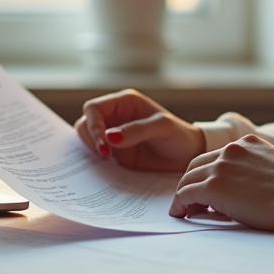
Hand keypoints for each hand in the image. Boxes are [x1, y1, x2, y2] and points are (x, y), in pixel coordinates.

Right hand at [74, 89, 204, 171]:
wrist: (188, 158)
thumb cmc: (179, 136)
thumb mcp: (162, 128)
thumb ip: (136, 130)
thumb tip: (109, 137)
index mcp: (124, 103)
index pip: (93, 108)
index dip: (93, 125)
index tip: (105, 145)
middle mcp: (115, 117)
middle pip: (85, 123)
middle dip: (90, 140)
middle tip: (106, 157)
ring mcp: (113, 137)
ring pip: (87, 140)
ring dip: (91, 151)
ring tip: (108, 163)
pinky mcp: (115, 155)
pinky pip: (96, 156)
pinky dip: (96, 163)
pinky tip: (105, 170)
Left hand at [169, 135, 273, 231]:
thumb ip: (259, 167)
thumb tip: (253, 184)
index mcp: (247, 143)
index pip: (217, 156)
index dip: (208, 173)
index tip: (206, 188)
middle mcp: (231, 150)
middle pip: (197, 165)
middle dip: (191, 181)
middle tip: (190, 199)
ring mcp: (221, 167)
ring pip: (188, 179)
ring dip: (184, 194)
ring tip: (183, 209)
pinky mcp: (213, 188)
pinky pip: (185, 194)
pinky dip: (179, 204)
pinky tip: (180, 213)